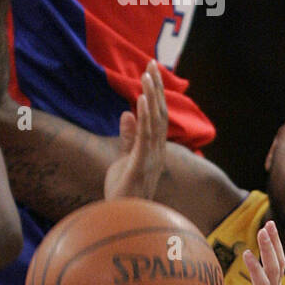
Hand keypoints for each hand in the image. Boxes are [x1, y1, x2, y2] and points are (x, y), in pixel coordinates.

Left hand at [104, 61, 168, 200]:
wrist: (122, 221)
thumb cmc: (124, 194)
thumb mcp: (124, 160)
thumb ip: (127, 138)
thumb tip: (126, 113)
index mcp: (154, 149)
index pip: (158, 116)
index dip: (156, 93)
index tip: (150, 71)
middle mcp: (157, 152)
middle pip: (161, 113)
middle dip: (157, 87)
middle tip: (151, 62)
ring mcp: (151, 159)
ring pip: (155, 122)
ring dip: (151, 96)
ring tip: (146, 74)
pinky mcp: (140, 166)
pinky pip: (146, 138)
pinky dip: (145, 118)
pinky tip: (141, 100)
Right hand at [218, 221, 284, 284]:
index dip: (256, 269)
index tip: (245, 253)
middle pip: (275, 270)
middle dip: (269, 249)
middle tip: (262, 230)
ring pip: (280, 264)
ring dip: (275, 244)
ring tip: (268, 225)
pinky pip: (279, 264)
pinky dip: (275, 247)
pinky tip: (269, 234)